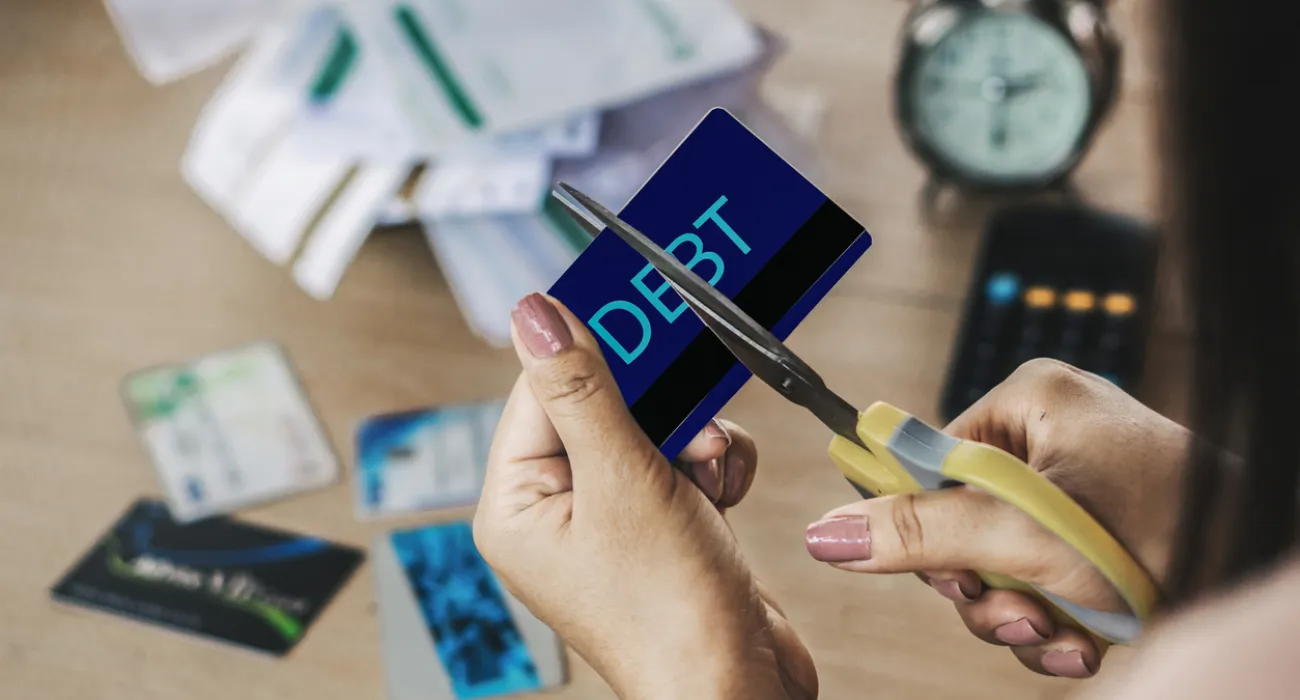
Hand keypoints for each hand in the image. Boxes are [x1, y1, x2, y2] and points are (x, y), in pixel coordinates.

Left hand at [473, 293, 816, 699]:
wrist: (738, 688)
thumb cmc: (670, 616)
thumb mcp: (624, 480)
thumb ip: (583, 388)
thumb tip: (535, 313)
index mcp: (517, 505)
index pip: (538, 389)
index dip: (591, 351)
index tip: (637, 312)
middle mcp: (555, 512)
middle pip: (600, 403)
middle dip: (657, 405)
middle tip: (686, 403)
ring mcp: (610, 521)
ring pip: (650, 428)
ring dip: (693, 435)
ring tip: (709, 467)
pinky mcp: (659, 527)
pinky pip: (679, 461)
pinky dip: (711, 465)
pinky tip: (724, 492)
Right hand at [804, 359, 1187, 677]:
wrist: (1265, 564)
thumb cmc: (1166, 528)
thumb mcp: (1026, 536)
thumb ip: (920, 534)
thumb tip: (823, 533)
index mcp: (1028, 403)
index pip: (928, 460)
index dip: (925, 525)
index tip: (944, 572)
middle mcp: (1049, 440)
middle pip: (959, 524)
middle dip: (984, 587)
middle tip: (1017, 612)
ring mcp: (1078, 494)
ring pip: (998, 567)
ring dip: (1019, 616)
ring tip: (1063, 635)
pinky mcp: (1101, 543)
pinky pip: (1041, 584)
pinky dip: (1055, 623)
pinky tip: (1085, 644)